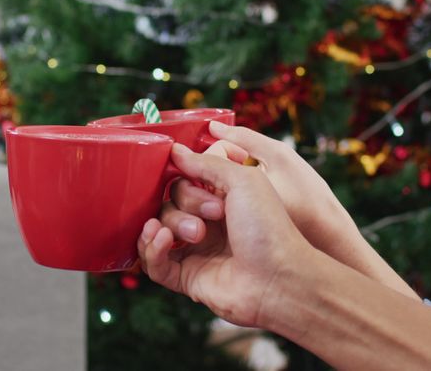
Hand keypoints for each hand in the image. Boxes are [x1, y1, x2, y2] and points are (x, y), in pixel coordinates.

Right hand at [139, 143, 309, 328]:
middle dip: (185, 204)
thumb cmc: (270, 228)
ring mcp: (196, 251)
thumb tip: (175, 151)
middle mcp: (208, 224)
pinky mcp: (187, 277)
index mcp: (222, 200)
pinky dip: (151, 248)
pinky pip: (154, 263)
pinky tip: (161, 238)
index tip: (195, 181)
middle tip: (214, 214)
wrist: (280, 278)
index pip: (182, 182)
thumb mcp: (244, 180)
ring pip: (157, 230)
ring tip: (194, 233)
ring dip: (167, 223)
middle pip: (168, 203)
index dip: (185, 180)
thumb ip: (206, 163)